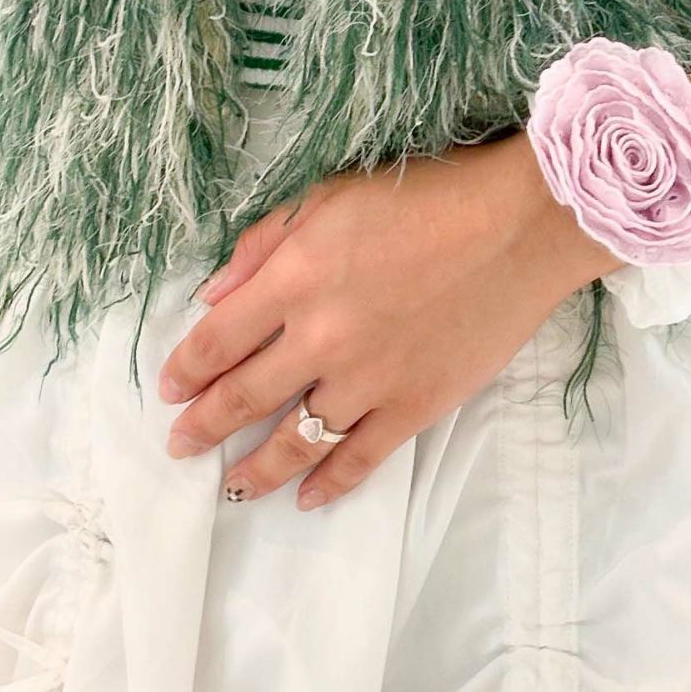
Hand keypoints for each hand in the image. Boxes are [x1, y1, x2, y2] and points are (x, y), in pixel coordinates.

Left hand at [156, 130, 615, 510]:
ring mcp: (369, 378)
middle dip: (203, 427)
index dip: (185, 369)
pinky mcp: (416, 405)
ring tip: (232, 487)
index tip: (169, 389)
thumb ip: (265, 243)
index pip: (216, 339)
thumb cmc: (430, 196)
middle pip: (244, 397)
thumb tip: (213, 296)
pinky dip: (331, 482)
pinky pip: (361, 457)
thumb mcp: (332, 194)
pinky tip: (307, 497)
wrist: (521, 226)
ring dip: (256, 469)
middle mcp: (320, 337)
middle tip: (180, 447)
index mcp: (294, 278)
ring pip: (295, 440)